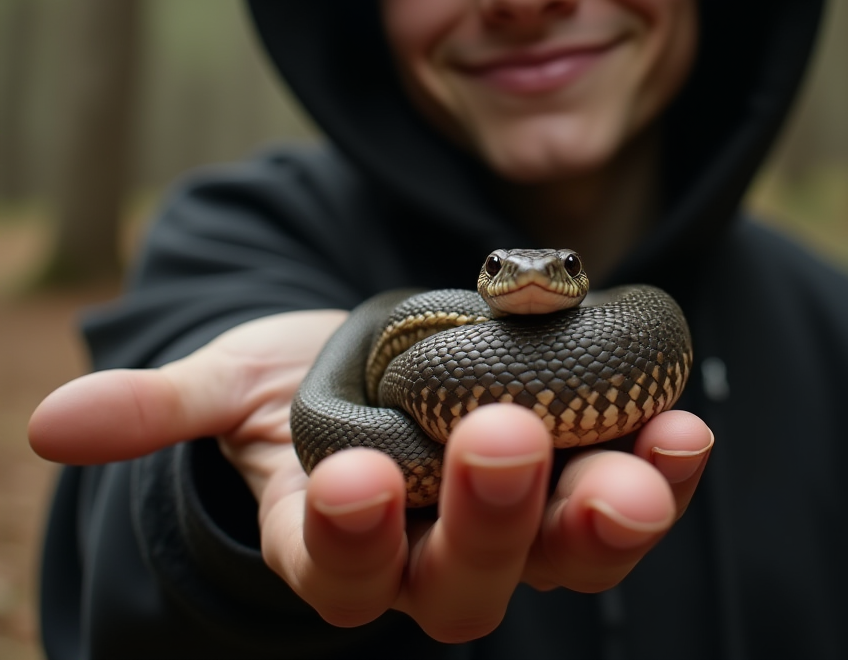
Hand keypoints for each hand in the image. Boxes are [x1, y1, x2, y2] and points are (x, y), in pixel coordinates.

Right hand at [28, 311, 712, 642]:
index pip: (340, 566)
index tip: (352, 475)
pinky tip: (684, 427)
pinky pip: (627, 491)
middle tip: (505, 434)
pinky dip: (661, 467)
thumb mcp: (233, 387)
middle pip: (464, 575)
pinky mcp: (580, 483)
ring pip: (564, 554)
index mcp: (338, 537)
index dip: (348, 535)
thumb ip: (164, 408)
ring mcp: (517, 529)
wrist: (389, 372)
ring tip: (643, 464)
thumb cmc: (302, 390)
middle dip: (489, 513)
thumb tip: (53, 423)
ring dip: (606, 513)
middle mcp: (431, 555)